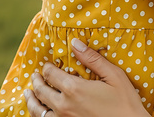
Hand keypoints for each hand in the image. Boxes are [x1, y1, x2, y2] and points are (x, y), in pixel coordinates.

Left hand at [24, 38, 147, 116]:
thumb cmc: (124, 101)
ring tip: (28, 94)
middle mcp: (64, 106)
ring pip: (38, 111)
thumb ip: (92, 59)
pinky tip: (39, 112)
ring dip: (31, 100)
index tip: (46, 64)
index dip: (47, 68)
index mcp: (74, 89)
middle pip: (41, 92)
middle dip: (36, 81)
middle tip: (34, 76)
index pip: (52, 75)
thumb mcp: (113, 74)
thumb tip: (75, 43)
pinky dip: (38, 116)